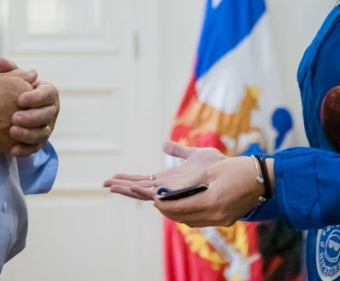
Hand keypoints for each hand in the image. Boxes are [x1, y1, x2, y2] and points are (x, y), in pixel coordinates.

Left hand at [0, 58, 59, 157]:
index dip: (36, 97)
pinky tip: (12, 150)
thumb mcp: (8, 79)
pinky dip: (25, 150)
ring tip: (12, 132)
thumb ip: (5, 70)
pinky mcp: (37, 142)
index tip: (20, 99)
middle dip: (32, 117)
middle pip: (47, 115)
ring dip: (29, 134)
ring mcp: (45, 128)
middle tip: (14, 118)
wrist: (2, 111)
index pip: (48, 94)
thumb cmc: (9, 92)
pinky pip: (34, 148)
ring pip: (43, 134)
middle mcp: (50, 111)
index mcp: (47, 93)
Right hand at [104, 142, 226, 200]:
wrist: (234, 177)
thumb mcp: (197, 155)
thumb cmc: (220, 168)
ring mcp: (175, 192)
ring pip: (146, 193)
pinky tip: (134, 188)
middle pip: (141, 188)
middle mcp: (170, 188)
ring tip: (113, 185)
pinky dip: (145, 191)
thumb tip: (165, 144)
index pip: (145, 181)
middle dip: (123, 186)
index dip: (128, 179)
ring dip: (129, 189)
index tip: (112, 178)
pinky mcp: (181, 194)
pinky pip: (159, 194)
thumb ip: (180, 151)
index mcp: (171, 179)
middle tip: (105, 184)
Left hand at [153, 156, 266, 227]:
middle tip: (156, 201)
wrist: (263, 179)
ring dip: (178, 214)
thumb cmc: (237, 168)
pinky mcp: (226, 221)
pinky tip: (186, 206)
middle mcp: (216, 215)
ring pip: (192, 222)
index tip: (153, 197)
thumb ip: (189, 180)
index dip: (164, 203)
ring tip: (168, 204)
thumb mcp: (210, 168)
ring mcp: (222, 220)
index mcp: (211, 201)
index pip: (179, 207)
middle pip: (183, 218)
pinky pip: (202, 221)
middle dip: (168, 210)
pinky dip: (190, 215)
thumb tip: (168, 187)